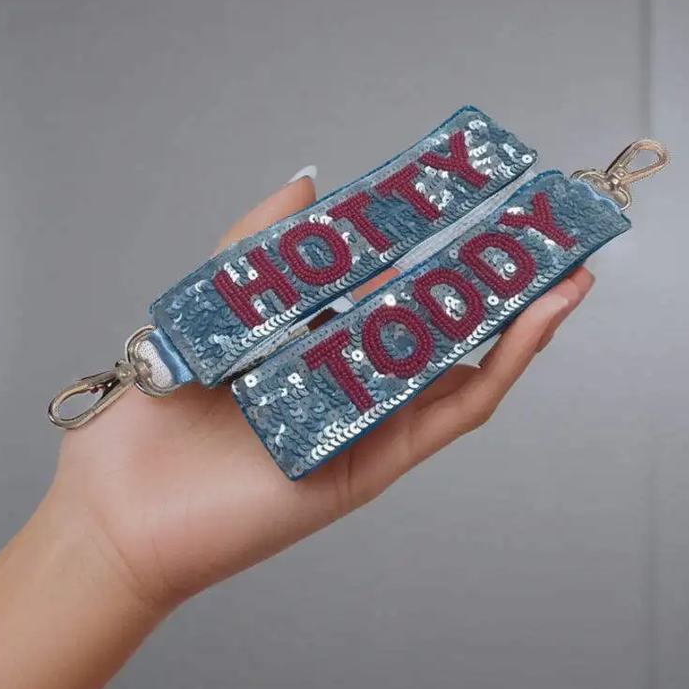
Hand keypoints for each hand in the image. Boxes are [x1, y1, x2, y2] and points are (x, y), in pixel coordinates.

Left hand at [53, 172, 594, 612]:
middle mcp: (353, 382)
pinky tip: (530, 323)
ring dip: (523, 321)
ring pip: (465, 367)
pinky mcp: (377, 464)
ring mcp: (370, 424)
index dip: (438, 245)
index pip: (394, 288)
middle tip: (545, 232)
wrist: (120, 510)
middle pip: (443, 325)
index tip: (474, 201)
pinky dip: (499, 367)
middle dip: (500, 280)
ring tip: (567, 272)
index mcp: (318, 344)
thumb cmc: (155, 415)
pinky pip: (452, 413)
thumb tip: (311, 178)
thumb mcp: (210, 305)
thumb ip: (261, 244)